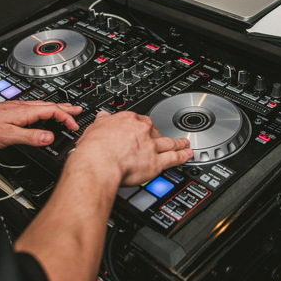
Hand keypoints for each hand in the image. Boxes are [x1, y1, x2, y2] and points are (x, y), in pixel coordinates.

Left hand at [0, 101, 81, 148]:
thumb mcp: (8, 136)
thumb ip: (30, 137)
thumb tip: (50, 138)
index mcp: (24, 111)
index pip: (52, 111)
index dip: (66, 118)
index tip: (75, 125)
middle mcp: (21, 107)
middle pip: (49, 105)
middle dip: (66, 108)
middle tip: (79, 109)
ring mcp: (15, 108)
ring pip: (42, 105)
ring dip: (56, 107)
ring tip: (66, 109)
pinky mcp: (9, 110)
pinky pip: (33, 107)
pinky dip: (45, 109)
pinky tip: (42, 113)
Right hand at [68, 110, 192, 186]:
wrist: (98, 163)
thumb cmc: (93, 149)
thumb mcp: (94, 128)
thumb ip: (101, 122)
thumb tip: (102, 116)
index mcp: (126, 120)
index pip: (138, 119)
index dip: (141, 125)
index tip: (142, 129)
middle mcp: (141, 131)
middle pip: (155, 130)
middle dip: (159, 133)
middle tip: (162, 136)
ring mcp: (150, 146)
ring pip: (168, 143)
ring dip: (178, 143)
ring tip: (184, 143)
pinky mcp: (155, 163)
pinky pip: (173, 158)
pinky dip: (182, 156)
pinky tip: (187, 155)